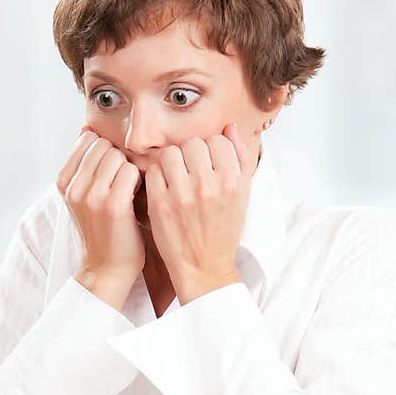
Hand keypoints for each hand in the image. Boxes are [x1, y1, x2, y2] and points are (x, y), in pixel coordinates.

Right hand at [56, 126, 144, 308]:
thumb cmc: (103, 229)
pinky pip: (130, 171)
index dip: (105, 151)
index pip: (87, 140)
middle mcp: (73, 187)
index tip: (111, 172)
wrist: (107, 268)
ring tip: (130, 189)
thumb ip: (84, 164)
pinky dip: (139, 179)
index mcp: (63, 181)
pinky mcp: (112, 205)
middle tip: (124, 181)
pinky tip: (138, 195)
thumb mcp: (83, 196)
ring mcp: (91, 196)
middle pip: (103, 145)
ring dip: (129, 168)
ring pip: (117, 155)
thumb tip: (86, 129)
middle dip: (118, 157)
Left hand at [143, 122, 254, 303]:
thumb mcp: (242, 195)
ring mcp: (182, 194)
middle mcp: (208, 185)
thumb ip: (239, 158)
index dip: (210, 150)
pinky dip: (156, 177)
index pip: (217, 140)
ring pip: (170, 153)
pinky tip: (163, 189)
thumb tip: (229, 126)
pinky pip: (153, 171)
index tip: (207, 165)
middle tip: (189, 172)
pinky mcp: (159, 204)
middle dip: (190, 155)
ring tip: (175, 178)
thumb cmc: (223, 230)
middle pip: (193, 143)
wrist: (204, 267)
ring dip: (171, 162)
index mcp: (232, 181)